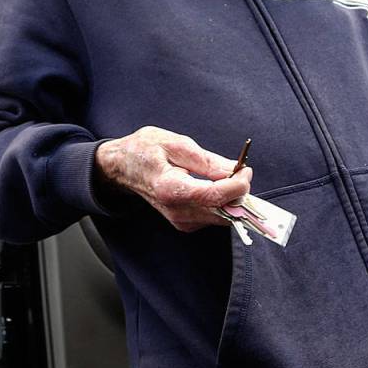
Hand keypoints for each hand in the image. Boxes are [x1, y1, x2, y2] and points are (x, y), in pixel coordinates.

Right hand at [95, 126, 252, 231]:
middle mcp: (176, 211)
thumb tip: (234, 170)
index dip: (238, 184)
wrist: (122, 168)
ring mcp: (180, 220)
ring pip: (222, 217)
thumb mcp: (176, 144)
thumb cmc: (145, 151)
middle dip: (239, 191)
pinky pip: (214, 217)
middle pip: (223, 211)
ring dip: (233, 197)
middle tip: (240, 170)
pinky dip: (223, 202)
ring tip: (228, 175)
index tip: (245, 169)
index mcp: (171, 189)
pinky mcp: (185, 223)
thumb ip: (207, 160)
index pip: (215, 196)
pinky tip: (217, 186)